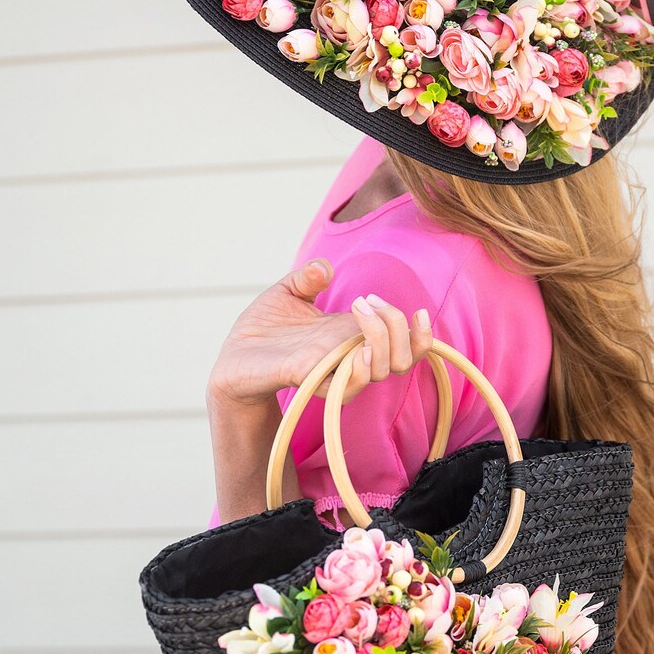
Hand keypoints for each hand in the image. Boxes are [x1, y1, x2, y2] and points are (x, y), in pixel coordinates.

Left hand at [206, 258, 434, 411]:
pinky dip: (360, 367)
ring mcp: (333, 371)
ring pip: (382, 371)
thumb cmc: (261, 330)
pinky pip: (348, 385)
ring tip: (360, 309)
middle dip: (398, 327)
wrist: (231, 358)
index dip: (423, 335)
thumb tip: (324, 268)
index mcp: (351, 337)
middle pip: (403, 359)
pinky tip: (356, 345)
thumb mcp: (286, 293)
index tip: (420, 311)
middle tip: (368, 301)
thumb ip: (307, 278)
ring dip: (382, 338)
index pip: (406, 347)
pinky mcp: (310, 379)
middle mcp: (349, 357)